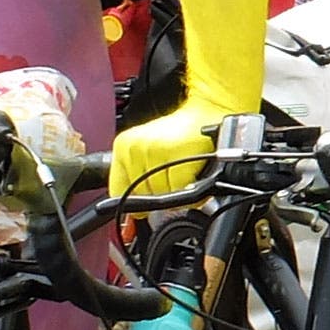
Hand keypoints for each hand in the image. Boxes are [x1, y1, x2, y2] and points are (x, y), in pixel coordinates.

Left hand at [110, 106, 224, 196]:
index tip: (152, 193)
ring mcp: (153, 149)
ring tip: (186, 170)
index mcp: (123, 147)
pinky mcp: (174, 152)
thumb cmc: (184, 135)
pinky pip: (180, 190)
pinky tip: (195, 171)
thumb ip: (137, 182)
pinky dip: (193, 188)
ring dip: (179, 191)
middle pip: (143, 196)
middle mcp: (134, 147)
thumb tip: (133, 219)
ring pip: (162, 195)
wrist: (211, 109)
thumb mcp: (150, 153)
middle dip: (163, 192)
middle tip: (176, 172)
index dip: (138, 200)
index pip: (119, 192)